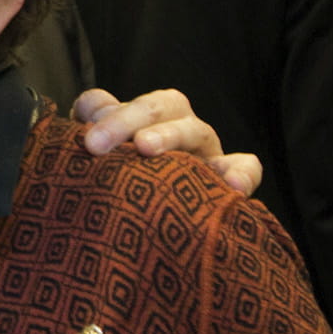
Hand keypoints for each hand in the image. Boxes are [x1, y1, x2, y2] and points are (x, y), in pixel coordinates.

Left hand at [72, 87, 261, 195]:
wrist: (147, 230)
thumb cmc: (122, 183)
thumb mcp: (103, 153)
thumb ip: (95, 124)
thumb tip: (92, 111)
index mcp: (150, 116)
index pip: (128, 103)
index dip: (108, 113)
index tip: (85, 139)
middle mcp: (179, 126)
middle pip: (160, 108)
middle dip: (125, 121)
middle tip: (95, 144)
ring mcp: (206, 151)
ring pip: (196, 130)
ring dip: (169, 135)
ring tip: (144, 147)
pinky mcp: (230, 179)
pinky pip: (247, 168)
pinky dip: (242, 172)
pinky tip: (230, 184)